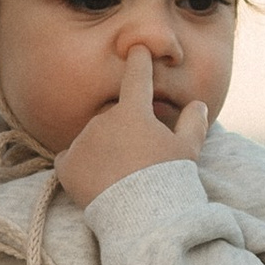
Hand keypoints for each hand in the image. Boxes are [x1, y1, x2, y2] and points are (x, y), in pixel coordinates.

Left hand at [54, 49, 208, 208]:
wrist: (142, 215)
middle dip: (123, 133)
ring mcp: (82, 142)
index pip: (137, 77)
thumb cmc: (168, 179)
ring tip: (119, 178)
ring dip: (102, 150)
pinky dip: (80, 167)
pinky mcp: (66, 166)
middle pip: (113, 120)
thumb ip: (193, 123)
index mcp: (133, 112)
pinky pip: (70, 160)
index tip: (137, 49)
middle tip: (138, 162)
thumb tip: (198, 104)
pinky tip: (96, 183)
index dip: (139, 61)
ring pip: (92, 140)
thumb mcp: (188, 149)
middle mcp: (103, 120)